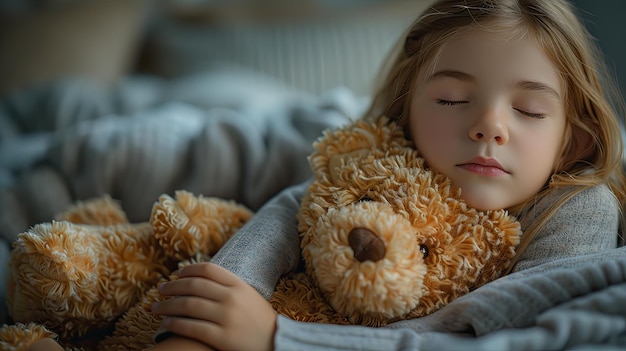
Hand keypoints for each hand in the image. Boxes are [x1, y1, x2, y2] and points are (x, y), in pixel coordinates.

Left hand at [152, 263, 276, 350]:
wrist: (277, 342)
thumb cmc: (261, 320)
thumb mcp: (250, 295)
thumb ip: (230, 286)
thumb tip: (201, 280)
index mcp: (239, 285)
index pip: (208, 270)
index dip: (189, 270)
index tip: (176, 274)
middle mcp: (231, 298)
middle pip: (194, 286)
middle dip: (172, 287)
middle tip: (160, 289)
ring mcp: (226, 317)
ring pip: (188, 306)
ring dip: (167, 306)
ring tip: (156, 308)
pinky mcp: (221, 337)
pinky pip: (191, 327)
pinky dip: (174, 324)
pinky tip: (166, 324)